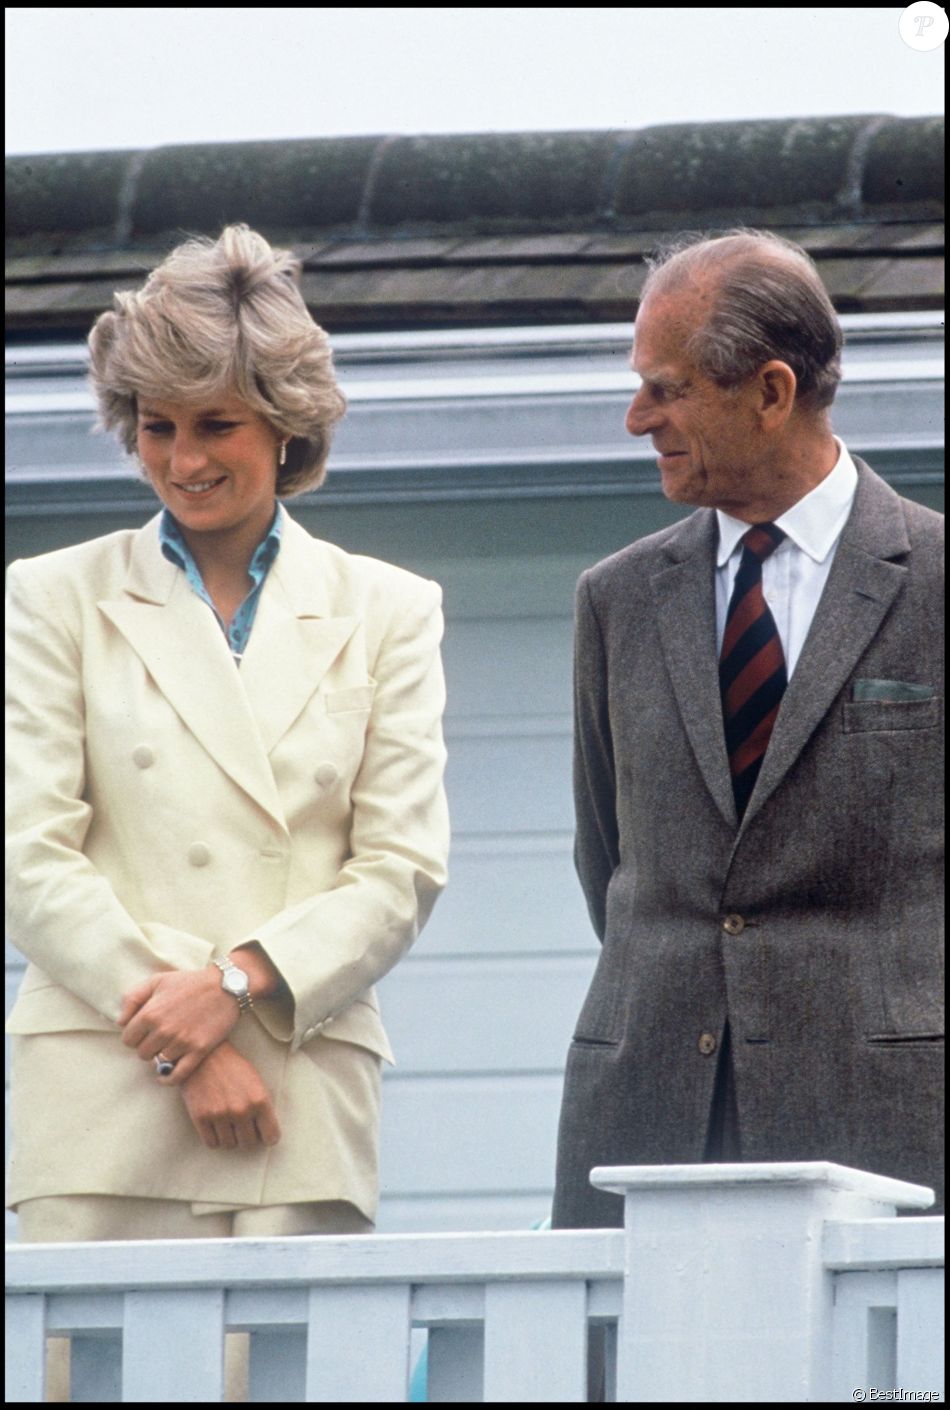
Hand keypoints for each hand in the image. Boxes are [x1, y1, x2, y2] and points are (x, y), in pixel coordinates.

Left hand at [119, 966, 238, 1083]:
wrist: (226, 986)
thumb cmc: (189, 982)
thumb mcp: (157, 980)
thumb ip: (133, 998)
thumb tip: (120, 1021)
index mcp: (150, 1013)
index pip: (128, 1039)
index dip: (134, 1036)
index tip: (144, 1032)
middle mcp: (163, 1030)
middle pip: (142, 1053)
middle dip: (147, 1047)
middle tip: (158, 1039)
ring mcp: (182, 1042)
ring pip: (159, 1063)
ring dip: (161, 1057)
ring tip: (168, 1047)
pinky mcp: (198, 1050)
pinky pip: (177, 1074)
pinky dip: (169, 1079)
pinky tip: (166, 1076)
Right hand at [178, 1042, 280, 1149]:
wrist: (204, 1055)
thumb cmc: (232, 1066)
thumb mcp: (255, 1081)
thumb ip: (262, 1105)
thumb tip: (266, 1130)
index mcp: (259, 1100)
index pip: (271, 1137)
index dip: (267, 1136)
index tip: (263, 1134)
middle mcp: (241, 1110)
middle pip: (249, 1143)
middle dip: (247, 1135)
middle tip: (242, 1124)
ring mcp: (220, 1115)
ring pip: (230, 1145)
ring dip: (230, 1137)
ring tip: (228, 1122)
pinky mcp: (201, 1118)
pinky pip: (212, 1143)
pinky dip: (215, 1138)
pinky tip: (216, 1126)